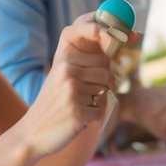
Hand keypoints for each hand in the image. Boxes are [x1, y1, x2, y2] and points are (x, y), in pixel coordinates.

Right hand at [22, 16, 115, 157]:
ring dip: (98, 99)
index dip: (114, 33)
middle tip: (88, 92)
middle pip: (107, 68)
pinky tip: (76, 117)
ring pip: (107, 88)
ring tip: (78, 104)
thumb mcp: (65, 73)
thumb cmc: (55, 100)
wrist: (32, 133)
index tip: (132, 34)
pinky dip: (93, 115)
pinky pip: (101, 108)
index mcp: (63, 56)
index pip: (97, 38)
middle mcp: (67, 68)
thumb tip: (129, 36)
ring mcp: (71, 89)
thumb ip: (88, 57)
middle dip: (106, 81)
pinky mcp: (77, 110)